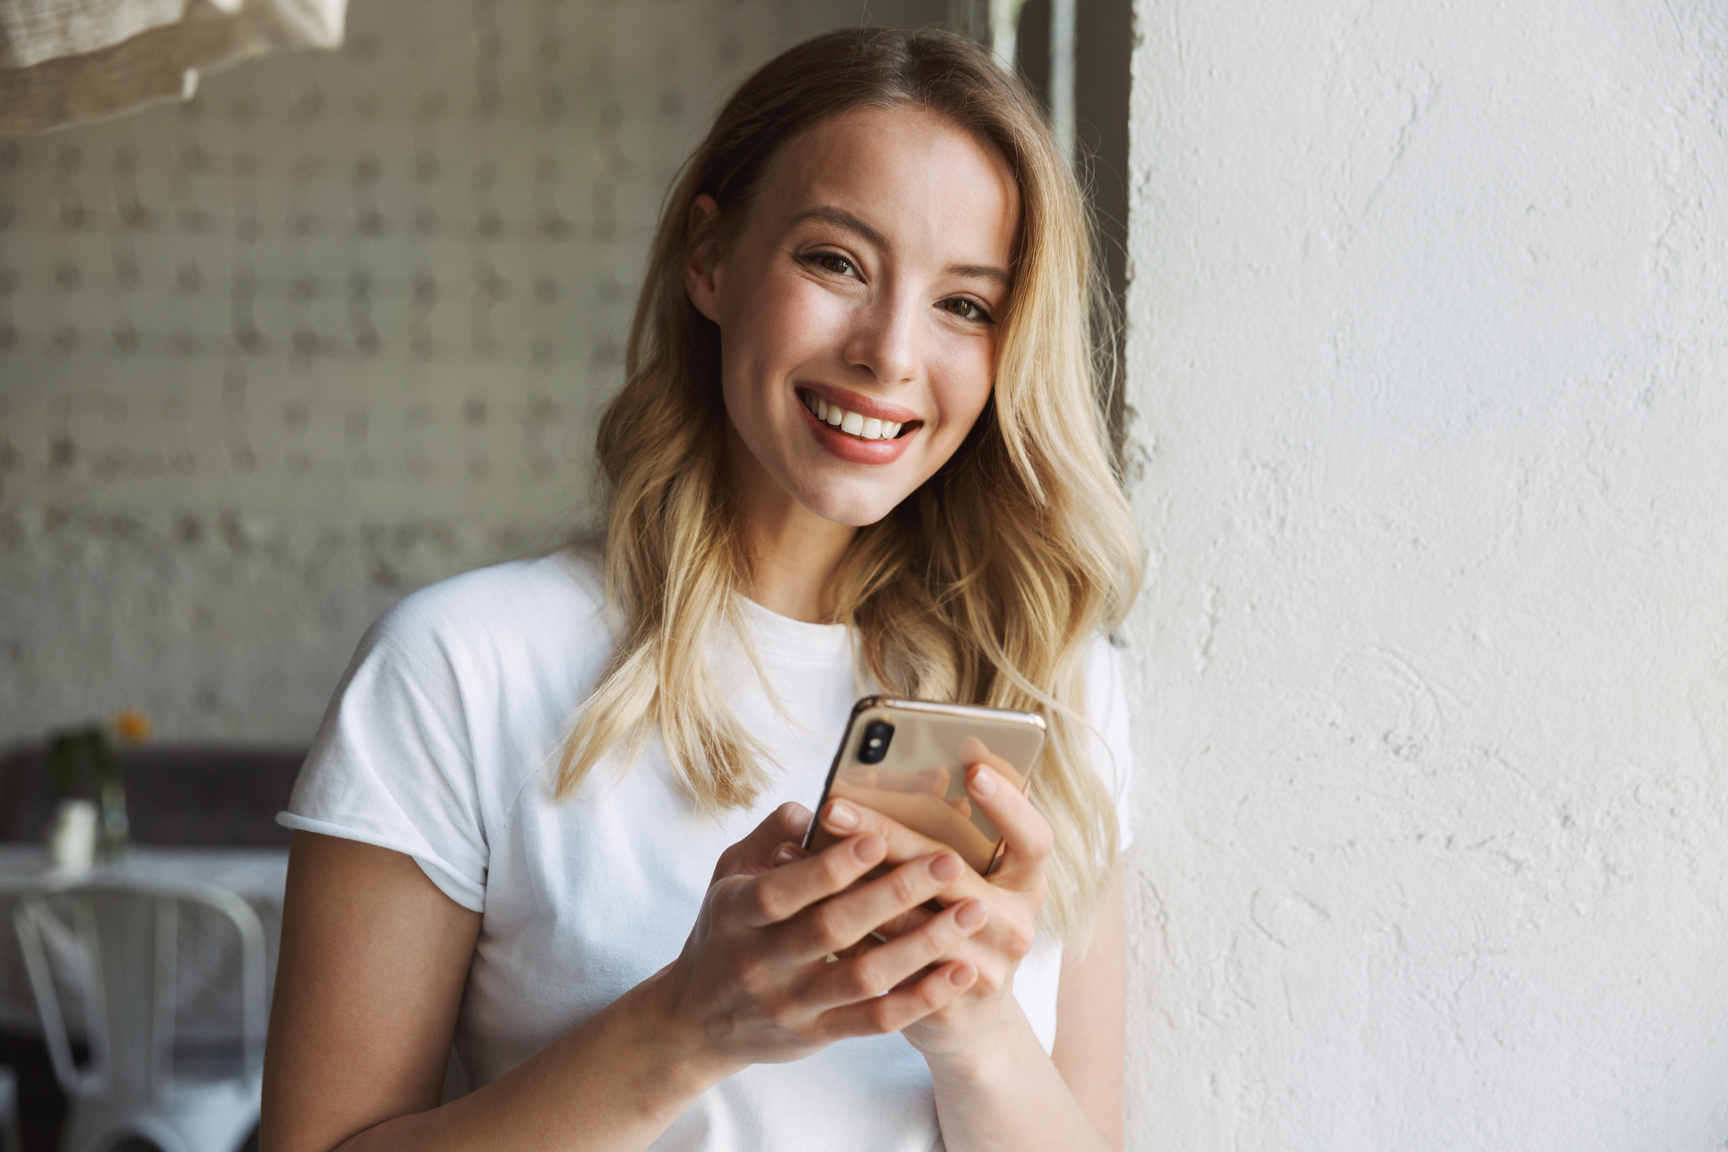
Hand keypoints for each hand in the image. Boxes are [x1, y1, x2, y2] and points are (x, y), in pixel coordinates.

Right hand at [650, 801, 991, 1076]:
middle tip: (948, 863)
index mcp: (736, 913)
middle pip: (833, 929)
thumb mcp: (728, 875)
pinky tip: (960, 971)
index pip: (782, 891)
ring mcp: (791, 1004)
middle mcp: (760, 962)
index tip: (878, 837)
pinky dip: (921, 998)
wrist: (698, 1021)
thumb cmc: (725, 929)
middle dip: (895, 893)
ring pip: (864, 977)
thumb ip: (768, 836)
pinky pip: (876, 1021)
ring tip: (971, 911)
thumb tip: (810, 807)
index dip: (829, 867)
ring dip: (923, 945)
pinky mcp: (817, 1036)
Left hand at [810, 763, 1052, 1058]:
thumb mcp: (975, 878)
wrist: (969, 1020)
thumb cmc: (961, 924)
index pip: (1033, 838)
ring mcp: (986, 970)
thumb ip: (952, 833)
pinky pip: (885, 962)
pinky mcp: (946, 1006)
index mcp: (1027, 884)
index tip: (972, 768)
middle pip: (951, 871)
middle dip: (887, 834)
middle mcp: (1015, 926)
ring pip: (910, 918)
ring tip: (795, 851)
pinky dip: (842, 930)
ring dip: (848, 883)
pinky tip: (803, 905)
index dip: (1008, 805)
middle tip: (834, 808)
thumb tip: (922, 777)